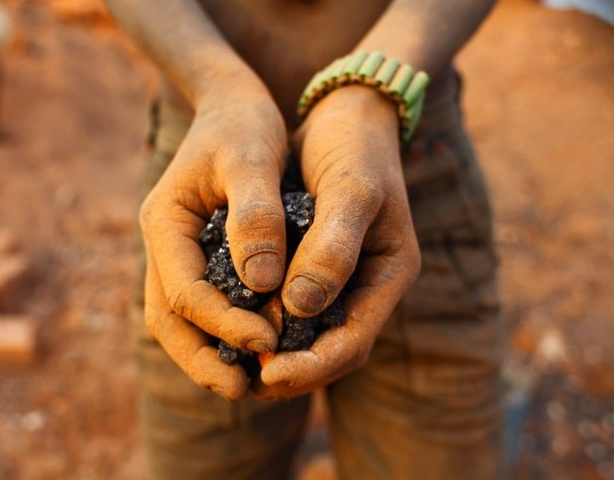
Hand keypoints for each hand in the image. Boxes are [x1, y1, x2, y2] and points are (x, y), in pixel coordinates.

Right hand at [140, 84, 288, 399]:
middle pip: (168, 319)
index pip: (183, 291)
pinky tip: (258, 349)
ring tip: (250, 384)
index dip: (223, 323)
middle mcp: (164, 245)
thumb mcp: (252, 156)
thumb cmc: (242, 123)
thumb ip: (255, 214)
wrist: (232, 104)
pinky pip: (202, 307)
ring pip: (180, 320)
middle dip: (202, 359)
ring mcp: (178, 254)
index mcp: (164, 222)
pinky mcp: (201, 257)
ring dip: (210, 355)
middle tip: (243, 390)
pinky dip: (223, 334)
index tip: (267, 340)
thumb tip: (264, 284)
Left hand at [253, 86, 421, 398]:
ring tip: (229, 364)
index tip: (269, 374)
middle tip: (239, 382)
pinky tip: (229, 324)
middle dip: (287, 373)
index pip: (353, 343)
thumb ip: (332, 248)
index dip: (313, 367)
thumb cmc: (356, 148)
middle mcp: (365, 286)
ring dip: (271, 355)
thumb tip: (299, 307)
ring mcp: (340, 278)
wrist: (347, 116)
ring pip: (306, 337)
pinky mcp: (312, 266)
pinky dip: (262, 322)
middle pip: (328, 351)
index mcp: (389, 276)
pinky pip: (287, 309)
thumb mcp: (352, 190)